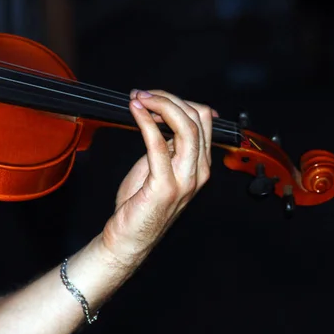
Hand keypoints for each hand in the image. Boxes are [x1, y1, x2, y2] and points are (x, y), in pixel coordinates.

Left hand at [100, 89, 217, 260]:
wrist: (130, 238)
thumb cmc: (141, 205)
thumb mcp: (159, 167)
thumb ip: (168, 145)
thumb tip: (163, 117)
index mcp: (200, 164)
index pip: (203, 119)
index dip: (178, 101)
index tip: (154, 97)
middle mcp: (199, 170)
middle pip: (196, 118)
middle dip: (168, 98)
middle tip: (143, 94)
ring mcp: (186, 179)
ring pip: (185, 126)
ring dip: (160, 105)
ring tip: (139, 99)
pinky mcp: (165, 185)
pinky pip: (158, 144)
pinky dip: (146, 121)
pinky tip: (136, 112)